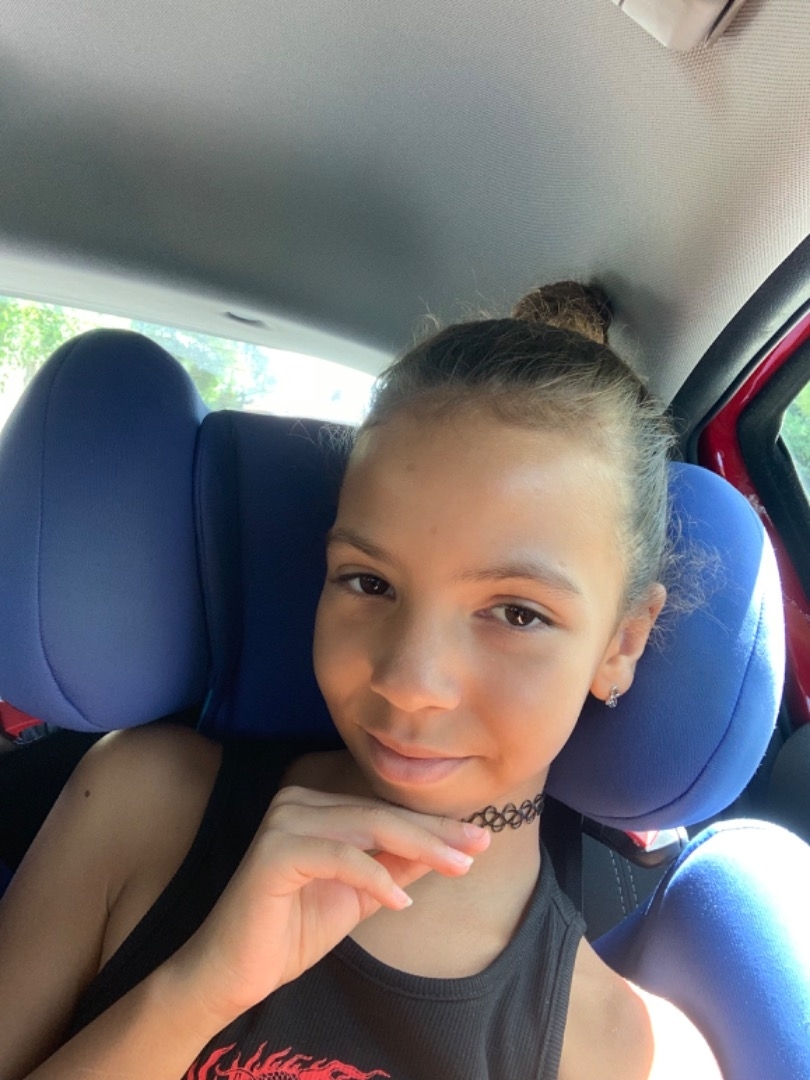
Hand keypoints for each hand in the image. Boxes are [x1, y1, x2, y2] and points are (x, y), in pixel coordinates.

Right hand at [166, 786, 489, 1027]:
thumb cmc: (291, 933)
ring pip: (366, 827)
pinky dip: (374, 878)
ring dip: (418, 847)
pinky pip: (339, 857)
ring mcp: (283, 821)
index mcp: (315, 806)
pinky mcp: (274, 850)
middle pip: (380, 814)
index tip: (479, 840)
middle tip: (478, 847)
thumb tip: (446, 849)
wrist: (232, 973)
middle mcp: (297, 801)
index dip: (434, 827)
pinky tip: (401, 901)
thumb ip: (394, 868)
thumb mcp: (358, 897)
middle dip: (435, 833)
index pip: (384, 812)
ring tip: (457, 867)